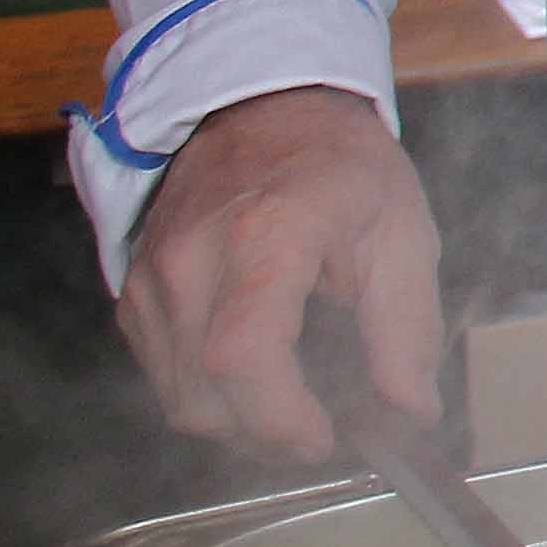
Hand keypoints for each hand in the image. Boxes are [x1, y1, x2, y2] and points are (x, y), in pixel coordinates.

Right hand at [117, 86, 441, 455]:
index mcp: (269, 234)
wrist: (262, 106)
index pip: (244, 355)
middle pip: (204, 392)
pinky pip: (162, 373)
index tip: (326, 439)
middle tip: (321, 433)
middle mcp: (192, 258)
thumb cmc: (343, 168)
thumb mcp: (402, 233)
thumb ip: (407, 330)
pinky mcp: (133, 292)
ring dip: (235, 425)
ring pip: (177, 396)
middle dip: (266, 436)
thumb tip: (413, 415)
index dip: (280, 419)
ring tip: (292, 411)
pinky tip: (252, 380)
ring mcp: (152, 275)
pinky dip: (206, 395)